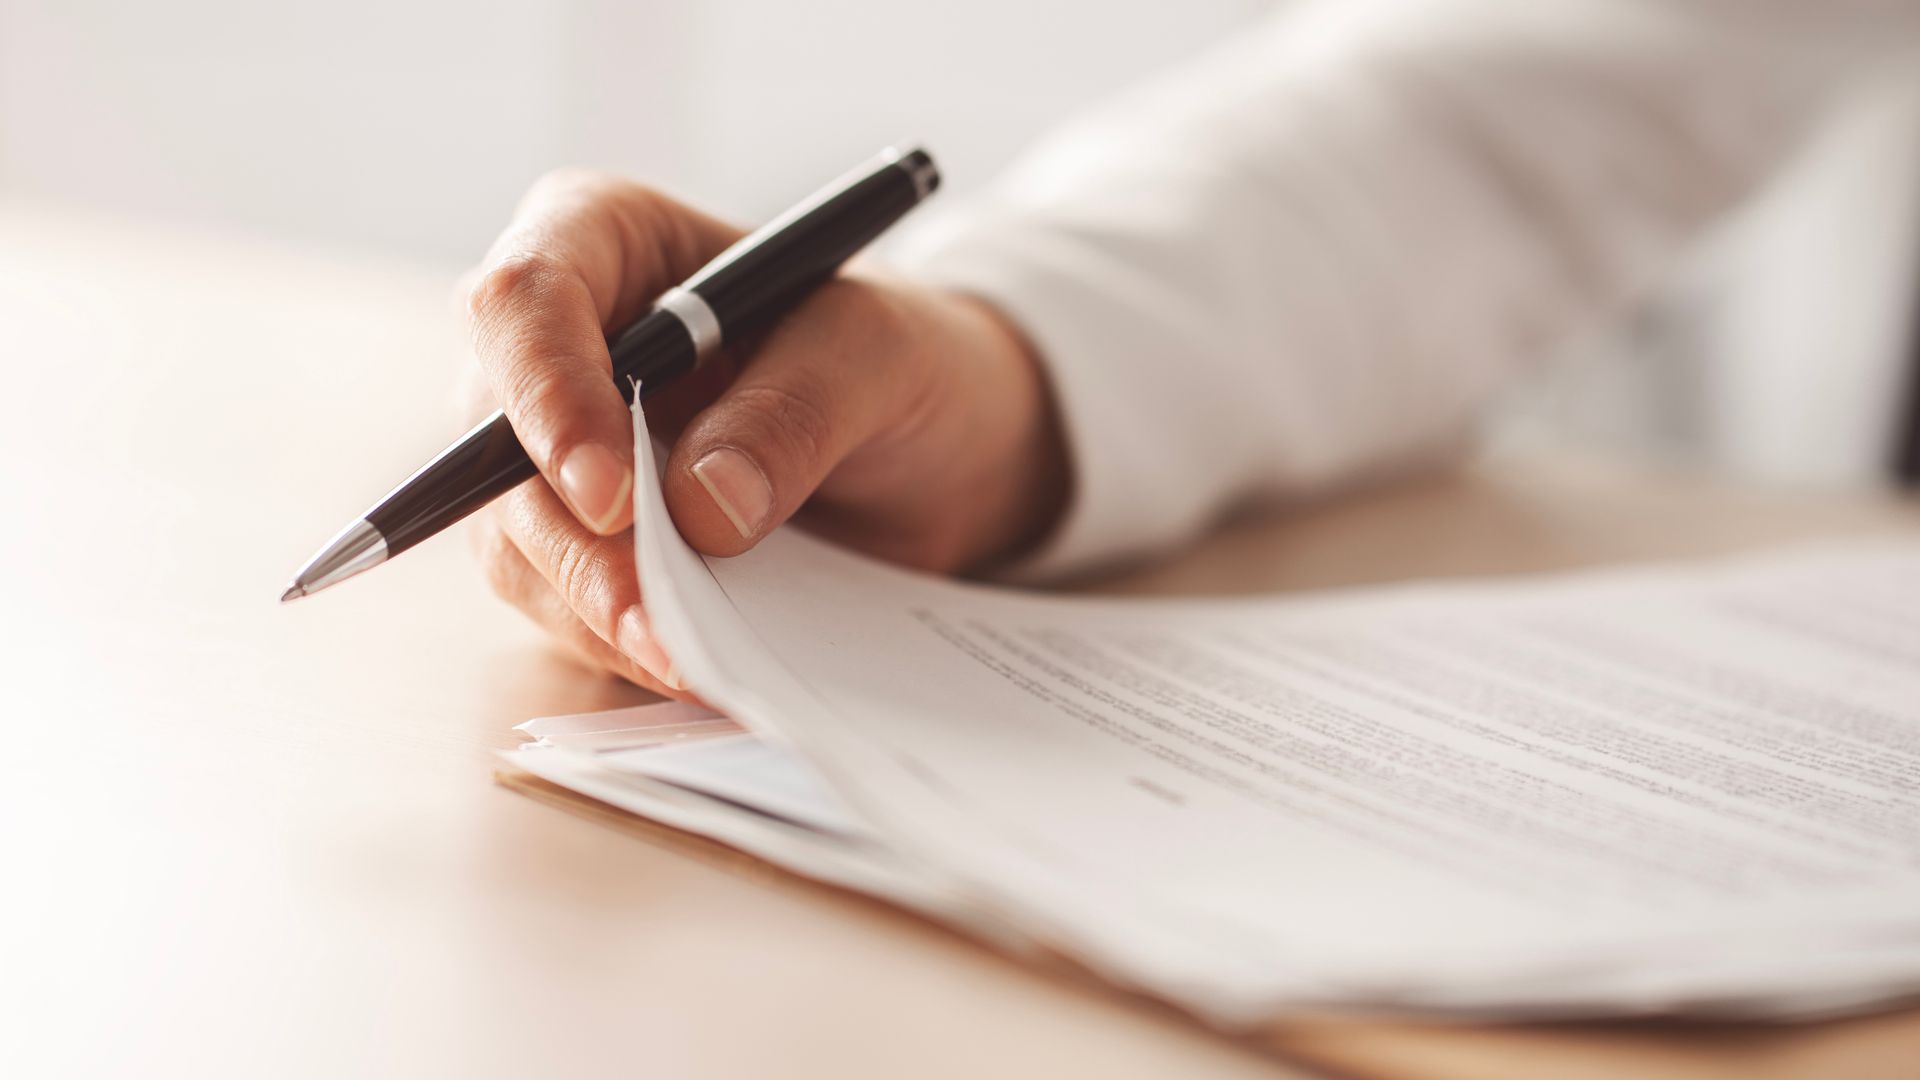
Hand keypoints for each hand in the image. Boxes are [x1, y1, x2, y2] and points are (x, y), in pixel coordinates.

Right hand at [461, 169, 1068, 694]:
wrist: (930, 447)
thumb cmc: (897, 360)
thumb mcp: (883, 355)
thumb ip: (801, 408)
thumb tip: (703, 508)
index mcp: (606, 238)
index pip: (522, 300)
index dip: (549, 398)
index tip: (614, 497)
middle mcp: (555, 342)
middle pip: (496, 441)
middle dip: (572, 543)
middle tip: (652, 620)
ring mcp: (552, 448)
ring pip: (515, 538)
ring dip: (589, 609)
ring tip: (683, 664)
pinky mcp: (580, 540)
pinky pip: (561, 601)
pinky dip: (614, 641)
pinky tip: (687, 670)